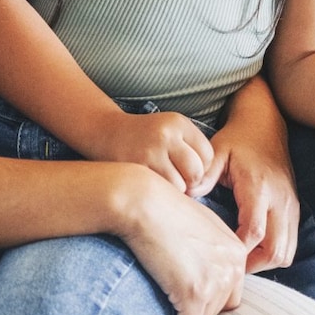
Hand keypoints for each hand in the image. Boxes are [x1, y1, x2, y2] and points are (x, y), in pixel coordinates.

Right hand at [91, 110, 214, 194]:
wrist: (106, 131)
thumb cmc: (145, 136)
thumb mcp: (171, 130)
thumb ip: (192, 149)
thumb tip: (205, 183)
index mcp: (178, 122)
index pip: (208, 155)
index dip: (202, 167)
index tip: (186, 167)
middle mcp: (166, 134)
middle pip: (196, 171)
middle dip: (191, 181)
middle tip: (178, 179)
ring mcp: (150, 150)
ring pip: (180, 185)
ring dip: (174, 188)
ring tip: (163, 180)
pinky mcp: (136, 166)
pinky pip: (161, 189)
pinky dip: (160, 191)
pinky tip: (152, 182)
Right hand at [115, 171, 247, 314]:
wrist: (141, 202)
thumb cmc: (161, 206)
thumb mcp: (198, 222)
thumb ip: (210, 247)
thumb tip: (201, 265)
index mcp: (236, 251)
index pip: (231, 292)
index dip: (208, 299)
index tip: (186, 301)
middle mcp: (232, 268)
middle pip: (218, 309)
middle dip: (197, 313)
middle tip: (175, 313)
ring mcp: (215, 282)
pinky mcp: (194, 294)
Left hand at [207, 122, 297, 272]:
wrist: (265, 126)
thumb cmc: (237, 140)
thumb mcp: (216, 151)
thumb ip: (204, 175)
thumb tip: (188, 197)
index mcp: (259, 188)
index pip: (254, 233)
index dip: (237, 251)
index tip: (217, 255)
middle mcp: (280, 201)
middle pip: (276, 251)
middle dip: (253, 265)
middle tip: (228, 266)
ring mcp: (291, 207)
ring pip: (286, 252)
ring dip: (265, 263)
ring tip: (239, 261)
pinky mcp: (293, 211)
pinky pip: (290, 244)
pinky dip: (273, 254)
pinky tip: (252, 251)